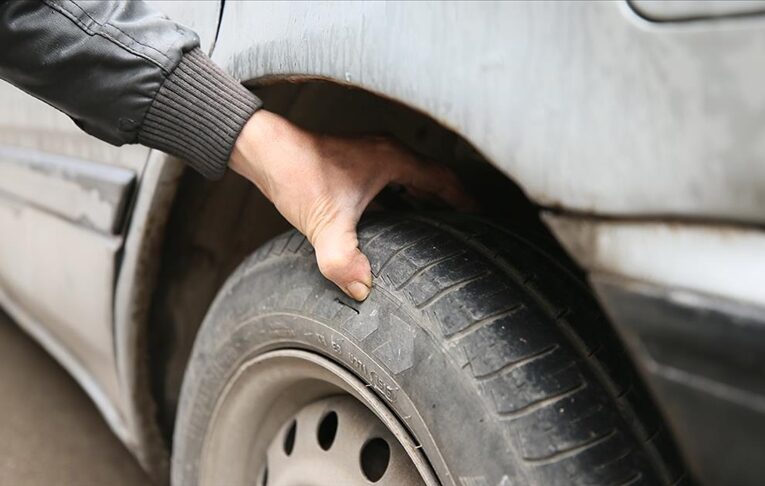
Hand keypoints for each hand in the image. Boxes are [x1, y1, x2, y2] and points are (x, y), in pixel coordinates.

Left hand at [229, 110, 472, 300]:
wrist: (264, 151)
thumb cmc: (296, 173)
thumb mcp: (325, 222)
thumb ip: (344, 259)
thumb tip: (364, 289)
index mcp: (393, 159)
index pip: (444, 179)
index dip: (466, 199)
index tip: (482, 217)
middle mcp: (387, 152)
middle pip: (432, 178)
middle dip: (450, 202)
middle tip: (465, 226)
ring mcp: (371, 156)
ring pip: (411, 179)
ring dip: (426, 200)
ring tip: (438, 225)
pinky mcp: (354, 163)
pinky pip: (392, 182)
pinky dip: (402, 199)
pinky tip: (395, 220)